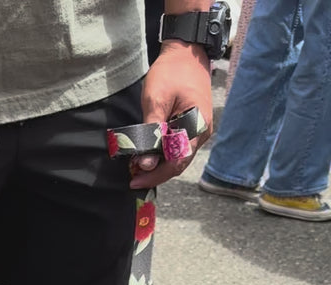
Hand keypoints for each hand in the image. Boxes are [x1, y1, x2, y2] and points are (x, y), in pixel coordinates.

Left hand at [129, 43, 211, 189]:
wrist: (186, 52)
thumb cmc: (171, 72)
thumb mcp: (156, 101)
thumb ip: (151, 134)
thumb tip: (146, 164)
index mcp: (197, 125)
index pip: (177, 162)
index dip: (156, 175)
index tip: (135, 180)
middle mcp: (202, 132)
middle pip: (179, 164)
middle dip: (156, 173)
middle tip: (134, 177)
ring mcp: (200, 130)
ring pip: (179, 157)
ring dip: (159, 165)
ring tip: (138, 166)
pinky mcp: (194, 127)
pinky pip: (179, 147)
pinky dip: (164, 154)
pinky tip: (149, 154)